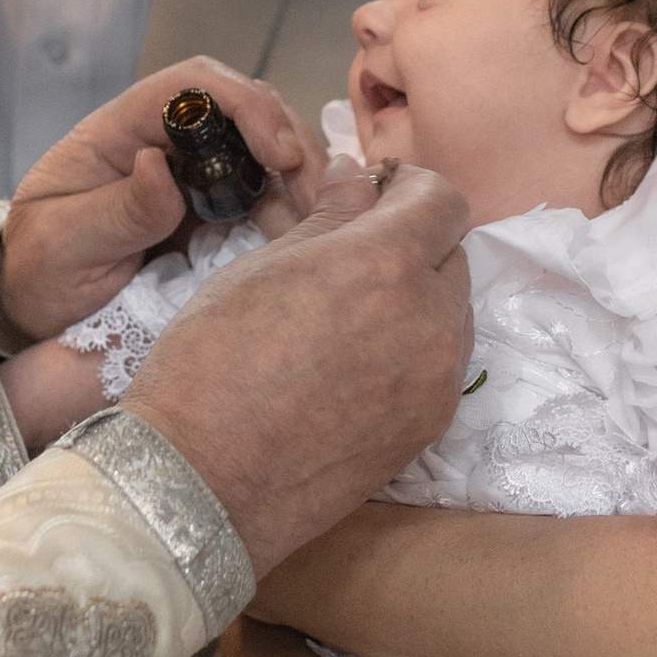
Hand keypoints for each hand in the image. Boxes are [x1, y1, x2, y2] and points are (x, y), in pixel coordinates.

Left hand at [0, 58, 320, 346]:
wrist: (38, 311)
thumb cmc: (38, 270)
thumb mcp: (63, 244)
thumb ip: (115, 210)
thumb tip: (158, 165)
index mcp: (120, 130)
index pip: (192, 84)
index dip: (244, 104)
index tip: (277, 153)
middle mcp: (163, 140)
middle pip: (243, 109)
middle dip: (287, 142)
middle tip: (316, 196)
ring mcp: (190, 174)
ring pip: (262, 151)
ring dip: (297, 179)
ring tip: (318, 222)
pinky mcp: (210, 210)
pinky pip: (261, 196)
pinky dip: (289, 210)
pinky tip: (302, 237)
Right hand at [122, 157, 471, 574]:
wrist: (202, 479)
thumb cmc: (210, 361)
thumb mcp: (262, 267)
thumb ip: (329, 217)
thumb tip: (357, 177)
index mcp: (386, 263)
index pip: (443, 201)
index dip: (413, 188)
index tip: (380, 194)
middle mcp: (430, 319)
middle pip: (454, 256)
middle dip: (415, 243)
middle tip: (357, 255)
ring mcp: (437, 380)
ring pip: (452, 315)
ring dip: (419, 299)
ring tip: (353, 316)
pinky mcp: (429, 428)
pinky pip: (441, 367)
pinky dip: (414, 350)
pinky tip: (358, 364)